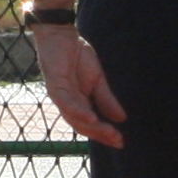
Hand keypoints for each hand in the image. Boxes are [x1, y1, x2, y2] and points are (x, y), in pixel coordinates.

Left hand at [36, 28, 126, 148]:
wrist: (62, 34)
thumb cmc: (77, 56)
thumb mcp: (98, 80)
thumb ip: (106, 99)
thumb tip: (121, 119)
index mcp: (77, 103)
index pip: (90, 124)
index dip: (105, 134)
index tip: (121, 142)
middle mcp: (67, 103)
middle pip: (82, 126)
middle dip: (101, 135)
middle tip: (118, 141)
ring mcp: (60, 96)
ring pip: (75, 118)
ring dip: (92, 127)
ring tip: (109, 133)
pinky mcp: (55, 85)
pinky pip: (66, 103)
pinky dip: (79, 111)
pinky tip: (92, 117)